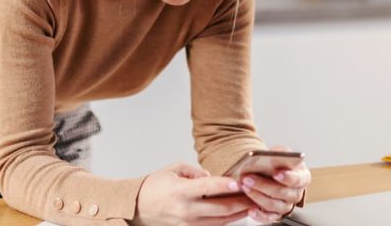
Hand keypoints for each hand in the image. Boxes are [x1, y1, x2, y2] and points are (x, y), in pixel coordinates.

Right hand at [134, 162, 254, 225]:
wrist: (136, 208)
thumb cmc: (153, 187)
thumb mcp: (173, 170)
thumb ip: (195, 171)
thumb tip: (212, 177)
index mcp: (181, 191)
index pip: (209, 187)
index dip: (227, 185)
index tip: (241, 182)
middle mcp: (186, 210)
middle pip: (220, 208)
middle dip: (241, 202)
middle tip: (255, 194)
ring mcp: (188, 224)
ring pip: (220, 221)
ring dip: (238, 213)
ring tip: (252, 205)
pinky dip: (226, 221)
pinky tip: (236, 215)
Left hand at [238, 145, 310, 223]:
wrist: (275, 173)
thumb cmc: (280, 163)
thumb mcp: (282, 153)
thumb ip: (278, 154)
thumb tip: (268, 156)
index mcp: (302, 178)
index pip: (297, 179)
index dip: (287, 177)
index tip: (276, 173)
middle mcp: (296, 194)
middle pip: (281, 192)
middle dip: (263, 185)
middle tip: (248, 177)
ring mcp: (287, 205)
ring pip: (273, 205)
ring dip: (257, 196)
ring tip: (244, 187)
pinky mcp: (276, 214)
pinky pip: (268, 218)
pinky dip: (259, 215)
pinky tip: (250, 209)